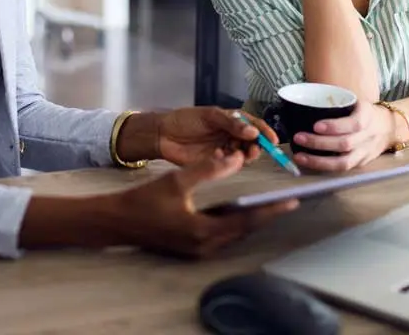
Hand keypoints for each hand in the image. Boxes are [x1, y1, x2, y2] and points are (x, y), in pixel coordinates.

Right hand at [107, 150, 298, 257]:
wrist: (116, 222)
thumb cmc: (144, 200)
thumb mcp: (177, 180)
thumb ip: (208, 168)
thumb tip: (236, 157)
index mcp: (204, 231)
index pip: (247, 221)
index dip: (271, 210)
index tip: (292, 201)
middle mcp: (205, 246)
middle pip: (244, 231)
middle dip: (265, 215)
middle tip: (285, 201)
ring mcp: (197, 249)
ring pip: (234, 234)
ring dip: (249, 219)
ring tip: (267, 203)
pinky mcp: (191, 247)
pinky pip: (222, 235)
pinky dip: (233, 222)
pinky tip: (237, 209)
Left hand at [151, 107, 277, 166]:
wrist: (164, 135)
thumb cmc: (185, 120)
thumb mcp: (209, 116)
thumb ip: (231, 123)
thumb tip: (253, 132)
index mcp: (232, 121)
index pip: (254, 126)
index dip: (265, 132)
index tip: (273, 140)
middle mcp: (231, 136)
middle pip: (252, 143)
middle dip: (257, 147)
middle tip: (254, 150)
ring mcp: (225, 150)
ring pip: (243, 156)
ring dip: (245, 156)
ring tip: (241, 155)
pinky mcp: (216, 164)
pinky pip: (230, 165)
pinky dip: (229, 162)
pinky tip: (219, 156)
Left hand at [290, 102, 394, 172]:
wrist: (389, 128)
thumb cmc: (364, 112)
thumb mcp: (356, 102)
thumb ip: (336, 103)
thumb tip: (302, 103)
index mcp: (367, 116)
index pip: (354, 123)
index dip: (335, 126)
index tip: (315, 125)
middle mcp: (368, 136)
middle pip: (345, 144)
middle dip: (319, 143)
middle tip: (298, 137)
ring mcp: (365, 152)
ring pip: (343, 162)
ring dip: (318, 161)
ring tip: (299, 156)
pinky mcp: (361, 163)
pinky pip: (342, 169)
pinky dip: (324, 167)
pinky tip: (309, 163)